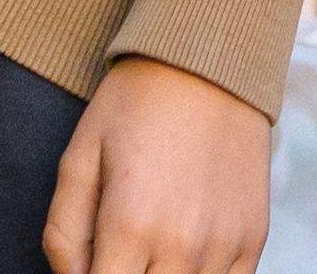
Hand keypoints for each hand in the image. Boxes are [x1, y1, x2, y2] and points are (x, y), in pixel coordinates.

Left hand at [41, 53, 270, 273]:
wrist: (208, 63)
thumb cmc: (135, 107)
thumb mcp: (78, 161)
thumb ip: (63, 236)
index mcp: (129, 228)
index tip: (97, 261)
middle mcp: (181, 245)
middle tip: (121, 251)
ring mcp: (223, 245)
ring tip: (151, 247)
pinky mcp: (253, 238)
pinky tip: (186, 253)